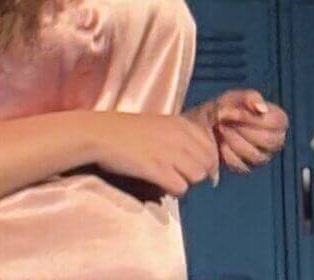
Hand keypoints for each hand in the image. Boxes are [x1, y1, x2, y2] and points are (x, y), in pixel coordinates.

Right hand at [89, 111, 218, 196]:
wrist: (102, 133)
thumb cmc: (129, 130)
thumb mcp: (162, 124)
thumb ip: (181, 136)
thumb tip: (198, 157)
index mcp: (182, 124)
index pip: (211, 147)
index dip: (208, 162)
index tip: (197, 169)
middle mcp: (180, 137)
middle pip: (208, 164)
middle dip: (199, 174)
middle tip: (182, 176)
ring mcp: (169, 153)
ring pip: (197, 176)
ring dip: (187, 182)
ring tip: (171, 180)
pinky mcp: (156, 169)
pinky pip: (180, 187)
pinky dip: (174, 189)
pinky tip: (161, 184)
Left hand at [192, 89, 288, 173]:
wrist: (205, 124)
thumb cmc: (225, 107)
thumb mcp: (235, 97)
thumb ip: (250, 98)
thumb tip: (262, 109)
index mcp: (275, 119)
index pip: (280, 123)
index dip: (261, 119)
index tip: (240, 113)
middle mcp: (272, 140)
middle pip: (271, 142)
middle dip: (247, 131)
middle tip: (229, 121)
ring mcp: (260, 156)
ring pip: (256, 155)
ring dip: (235, 140)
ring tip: (222, 129)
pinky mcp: (245, 167)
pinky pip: (241, 165)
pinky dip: (228, 153)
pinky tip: (221, 143)